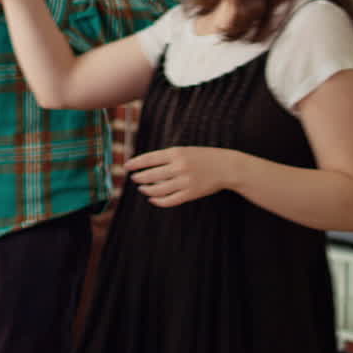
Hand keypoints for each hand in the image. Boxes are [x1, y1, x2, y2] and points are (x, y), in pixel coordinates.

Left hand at [123, 147, 242, 207]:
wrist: (226, 167)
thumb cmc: (203, 157)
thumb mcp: (184, 150)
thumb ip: (167, 157)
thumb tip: (145, 166)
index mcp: (176, 153)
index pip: (149, 159)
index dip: (135, 163)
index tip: (126, 166)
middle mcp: (179, 167)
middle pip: (151, 175)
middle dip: (139, 178)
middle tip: (134, 178)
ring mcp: (185, 181)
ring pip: (158, 189)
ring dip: (146, 190)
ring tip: (142, 188)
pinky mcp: (190, 194)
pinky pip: (169, 200)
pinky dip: (158, 201)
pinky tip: (152, 199)